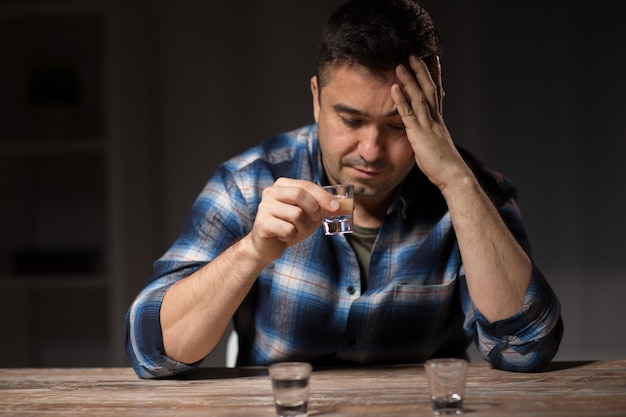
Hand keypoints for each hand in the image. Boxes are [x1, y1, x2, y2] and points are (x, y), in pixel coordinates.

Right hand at [247, 178, 339, 262]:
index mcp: (283, 185)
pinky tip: (285, 236)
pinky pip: (287, 229)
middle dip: (314, 209)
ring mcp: (264, 207)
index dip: (324, 196)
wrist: (266, 246)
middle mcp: (271, 192)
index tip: (337, 207)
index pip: (307, 185)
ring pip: (295, 214)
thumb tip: (348, 206)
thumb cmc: (289, 227)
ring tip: (296, 231)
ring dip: (303, 227)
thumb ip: (326, 209)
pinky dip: (292, 236)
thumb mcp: (310, 216)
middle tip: (316, 220)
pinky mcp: (262, 223)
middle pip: (300, 194)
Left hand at [390, 55, 470, 190]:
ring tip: (400, 64)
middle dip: (421, 70)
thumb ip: (428, 136)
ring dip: (409, 80)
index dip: (434, 75)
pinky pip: (409, 114)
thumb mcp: (435, 146)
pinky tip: (394, 88)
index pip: (436, 92)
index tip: (431, 59)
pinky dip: (401, 100)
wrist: (453, 175)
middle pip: (429, 88)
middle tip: (413, 53)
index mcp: (439, 120)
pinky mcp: (419, 134)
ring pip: (419, 97)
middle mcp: (435, 118)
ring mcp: (428, 125)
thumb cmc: (443, 165)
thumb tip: (422, 134)